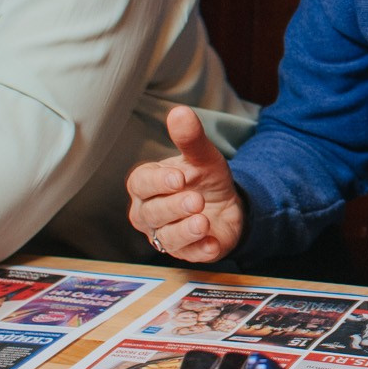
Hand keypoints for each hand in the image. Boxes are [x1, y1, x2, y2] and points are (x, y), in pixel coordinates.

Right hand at [126, 106, 242, 260]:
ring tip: (203, 222)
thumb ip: (190, 139)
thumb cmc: (203, 178)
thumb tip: (179, 112)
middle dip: (173, 207)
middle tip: (195, 200)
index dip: (157, 182)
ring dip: (185, 231)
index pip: (141, 184)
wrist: (227, 204)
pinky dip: (201, 251)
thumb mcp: (202, 157)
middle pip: (151, 213)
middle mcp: (150, 212)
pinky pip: (189, 256)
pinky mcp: (187, 253)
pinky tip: (212, 245)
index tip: (178, 178)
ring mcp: (166, 235)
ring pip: (166, 238)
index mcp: (147, 185)